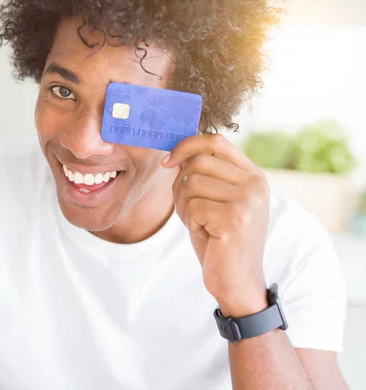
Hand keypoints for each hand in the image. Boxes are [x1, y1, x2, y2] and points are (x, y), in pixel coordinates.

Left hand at [162, 134, 269, 316]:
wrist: (237, 281)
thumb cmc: (220, 240)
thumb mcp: (215, 201)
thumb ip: (203, 175)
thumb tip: (174, 153)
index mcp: (253, 175)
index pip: (215, 141)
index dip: (186, 146)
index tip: (168, 161)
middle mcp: (255, 184)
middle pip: (198, 162)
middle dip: (181, 185)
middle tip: (188, 209)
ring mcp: (247, 201)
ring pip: (191, 183)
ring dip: (184, 205)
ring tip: (199, 223)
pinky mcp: (235, 219)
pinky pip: (192, 206)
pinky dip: (189, 221)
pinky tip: (205, 234)